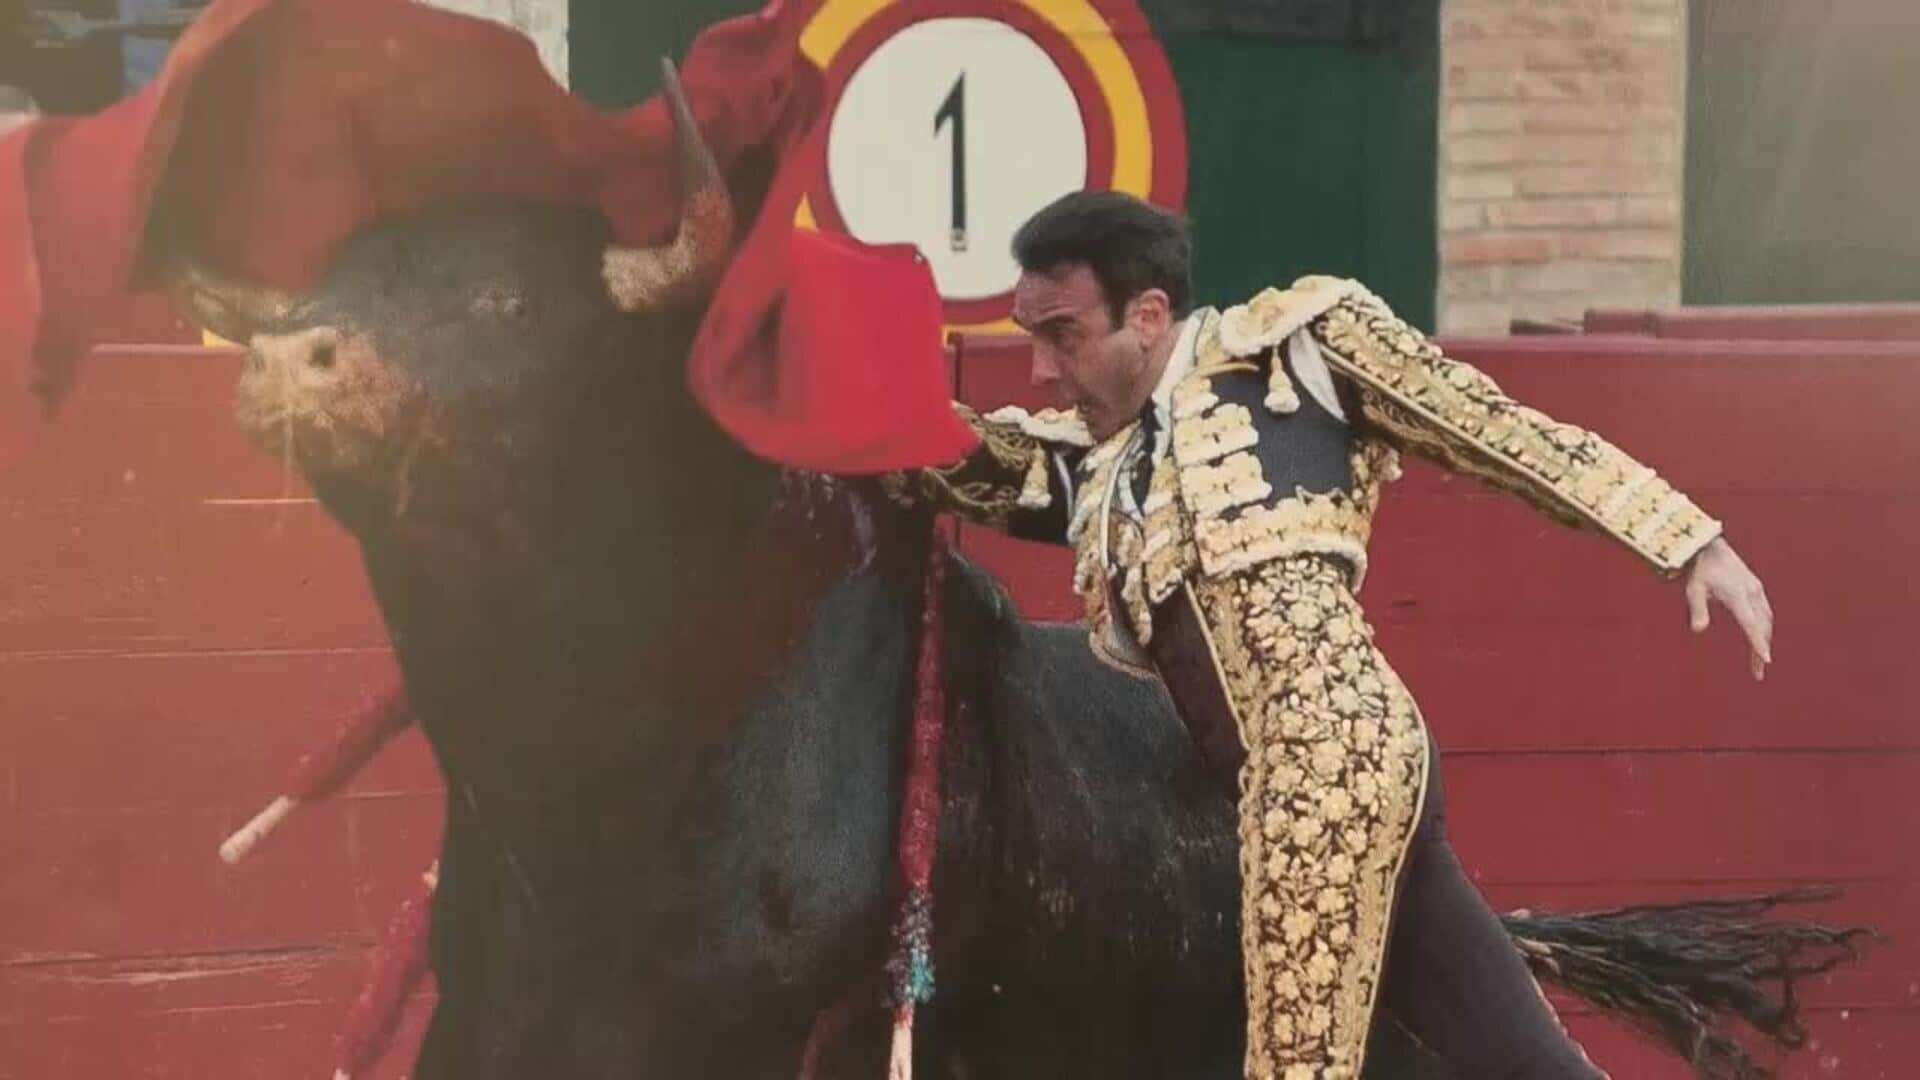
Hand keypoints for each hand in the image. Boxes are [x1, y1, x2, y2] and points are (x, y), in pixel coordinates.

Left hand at [1684, 537, 1772, 680]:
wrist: (1710, 547)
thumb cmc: (1699, 570)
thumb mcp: (1693, 590)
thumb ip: (1698, 610)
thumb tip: (1698, 631)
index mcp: (1737, 595)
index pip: (1750, 624)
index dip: (1758, 643)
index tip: (1766, 660)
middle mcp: (1751, 593)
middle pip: (1762, 626)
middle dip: (1761, 649)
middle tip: (1758, 672)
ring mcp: (1756, 589)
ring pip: (1767, 620)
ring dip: (1765, 639)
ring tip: (1759, 660)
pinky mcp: (1756, 588)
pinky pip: (1765, 612)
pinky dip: (1765, 627)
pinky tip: (1760, 638)